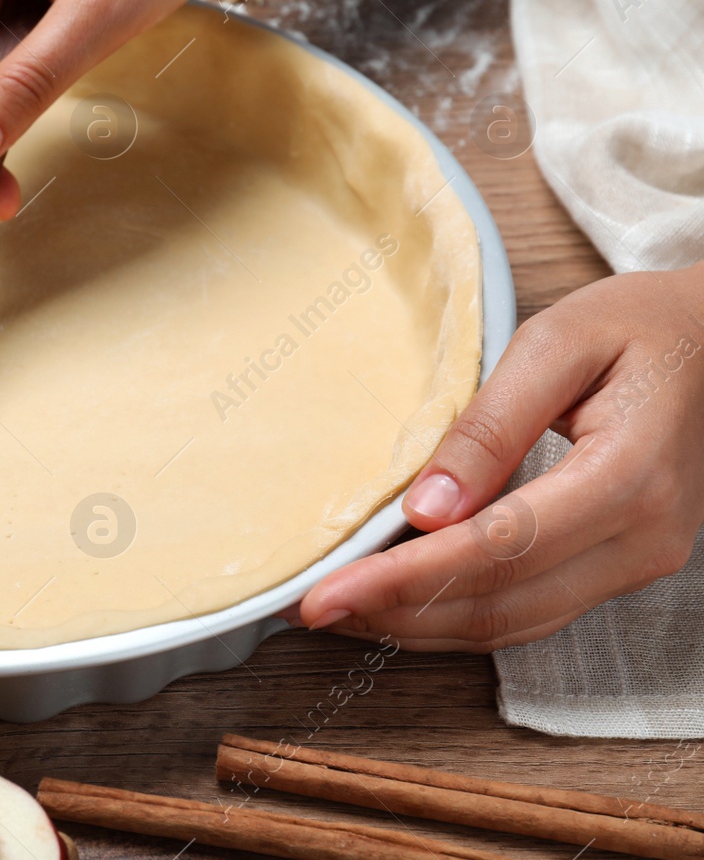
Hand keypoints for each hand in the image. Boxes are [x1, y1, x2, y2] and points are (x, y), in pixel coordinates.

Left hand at [299, 264, 703, 650]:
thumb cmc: (638, 326)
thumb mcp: (556, 343)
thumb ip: (490, 426)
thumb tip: (426, 509)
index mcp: (629, 477)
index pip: (498, 548)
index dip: (404, 578)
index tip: (325, 594)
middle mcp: (643, 539)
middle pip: (501, 603)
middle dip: (395, 613)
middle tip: (308, 608)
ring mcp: (639, 562)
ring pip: (513, 624)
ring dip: (417, 625)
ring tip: (336, 610)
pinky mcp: (620, 567)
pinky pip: (531, 611)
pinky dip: (456, 616)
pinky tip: (397, 603)